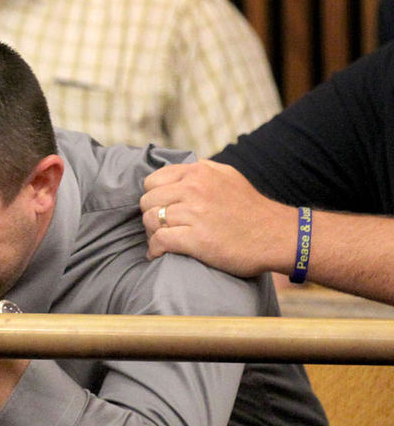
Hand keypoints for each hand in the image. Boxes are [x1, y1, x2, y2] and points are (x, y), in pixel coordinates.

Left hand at [140, 160, 294, 276]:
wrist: (278, 236)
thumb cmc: (252, 210)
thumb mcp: (227, 177)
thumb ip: (201, 172)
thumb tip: (178, 173)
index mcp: (199, 172)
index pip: (153, 181)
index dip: (153, 196)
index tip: (160, 209)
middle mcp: (194, 188)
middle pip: (148, 201)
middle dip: (150, 215)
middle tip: (159, 227)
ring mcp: (195, 213)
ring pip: (150, 220)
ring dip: (151, 233)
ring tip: (160, 241)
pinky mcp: (196, 239)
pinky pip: (159, 240)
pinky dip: (154, 249)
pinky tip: (158, 254)